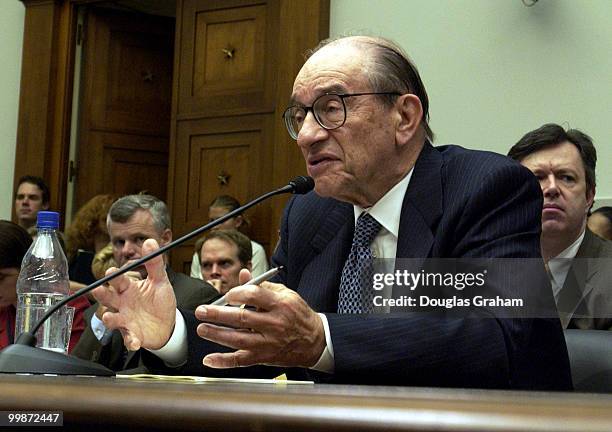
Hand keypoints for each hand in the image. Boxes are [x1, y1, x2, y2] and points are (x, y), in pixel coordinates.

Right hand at [91, 239, 176, 350]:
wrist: (169, 324)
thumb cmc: (160, 301)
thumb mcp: (160, 281)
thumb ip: (155, 263)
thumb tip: (151, 241)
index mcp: (129, 288)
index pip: (118, 280)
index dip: (114, 276)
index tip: (112, 272)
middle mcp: (123, 304)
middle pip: (108, 298)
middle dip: (102, 294)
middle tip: (98, 290)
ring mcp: (126, 320)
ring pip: (112, 319)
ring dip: (110, 319)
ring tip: (108, 317)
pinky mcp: (132, 335)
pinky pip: (129, 338)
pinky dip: (130, 341)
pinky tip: (134, 342)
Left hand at [195, 269, 325, 368]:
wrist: (314, 341)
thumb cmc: (297, 315)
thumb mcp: (285, 295)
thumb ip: (262, 286)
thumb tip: (243, 275)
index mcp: (280, 304)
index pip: (254, 295)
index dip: (237, 293)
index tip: (228, 295)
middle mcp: (274, 324)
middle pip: (242, 318)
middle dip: (218, 314)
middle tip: (202, 311)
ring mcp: (268, 343)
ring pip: (238, 339)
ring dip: (217, 334)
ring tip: (202, 328)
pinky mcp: (263, 357)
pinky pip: (241, 361)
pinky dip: (224, 361)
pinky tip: (210, 359)